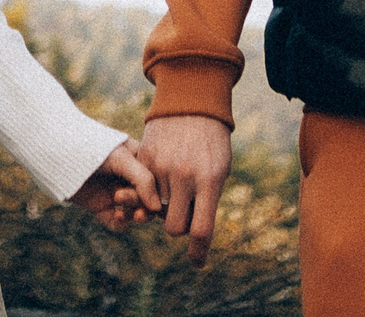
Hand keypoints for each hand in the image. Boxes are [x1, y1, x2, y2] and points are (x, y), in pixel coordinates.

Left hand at [67, 139, 160, 230]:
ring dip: (132, 214)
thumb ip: (144, 180)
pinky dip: (119, 223)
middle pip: (147, 200)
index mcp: (141, 161)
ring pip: (135, 213)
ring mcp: (116, 193)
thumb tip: (157, 207)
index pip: (158, 182)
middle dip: (140, 203)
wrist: (59, 152)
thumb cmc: (94, 148)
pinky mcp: (101, 207)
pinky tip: (116, 216)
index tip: (152, 200)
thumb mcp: (122, 158)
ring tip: (121, 210)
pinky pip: (117, 223)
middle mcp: (130, 179)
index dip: (158, 194)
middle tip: (129, 203)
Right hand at [141, 114, 231, 266]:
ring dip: (165, 204)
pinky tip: (163, 172)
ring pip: (157, 209)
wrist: (191, 101)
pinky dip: (152, 188)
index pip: (201, 229)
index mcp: (209, 181)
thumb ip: (208, 199)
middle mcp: (184, 176)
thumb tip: (197, 233)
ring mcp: (162, 167)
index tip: (197, 262)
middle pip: (174, 227)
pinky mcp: (145, 158)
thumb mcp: (220, 170)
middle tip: (184, 214)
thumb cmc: (212, 140)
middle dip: (178, 227)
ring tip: (176, 182)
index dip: (199, 252)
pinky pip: (144, 189)